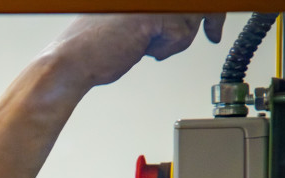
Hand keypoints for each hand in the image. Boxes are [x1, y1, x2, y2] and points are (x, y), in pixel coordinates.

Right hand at [47, 14, 225, 88]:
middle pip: (193, 4)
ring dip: (176, 38)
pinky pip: (181, 33)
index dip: (202, 8)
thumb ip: (153, 16)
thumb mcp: (127, 22)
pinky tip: (142, 50)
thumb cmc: (91, 48)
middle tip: (214, 32)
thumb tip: (186, 18)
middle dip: (205, 18)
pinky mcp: (154, 15)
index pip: (183, 0)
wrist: (70, 63)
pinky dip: (167, 49)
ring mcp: (149, 3)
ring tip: (147, 46)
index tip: (213, 19)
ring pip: (190, 16)